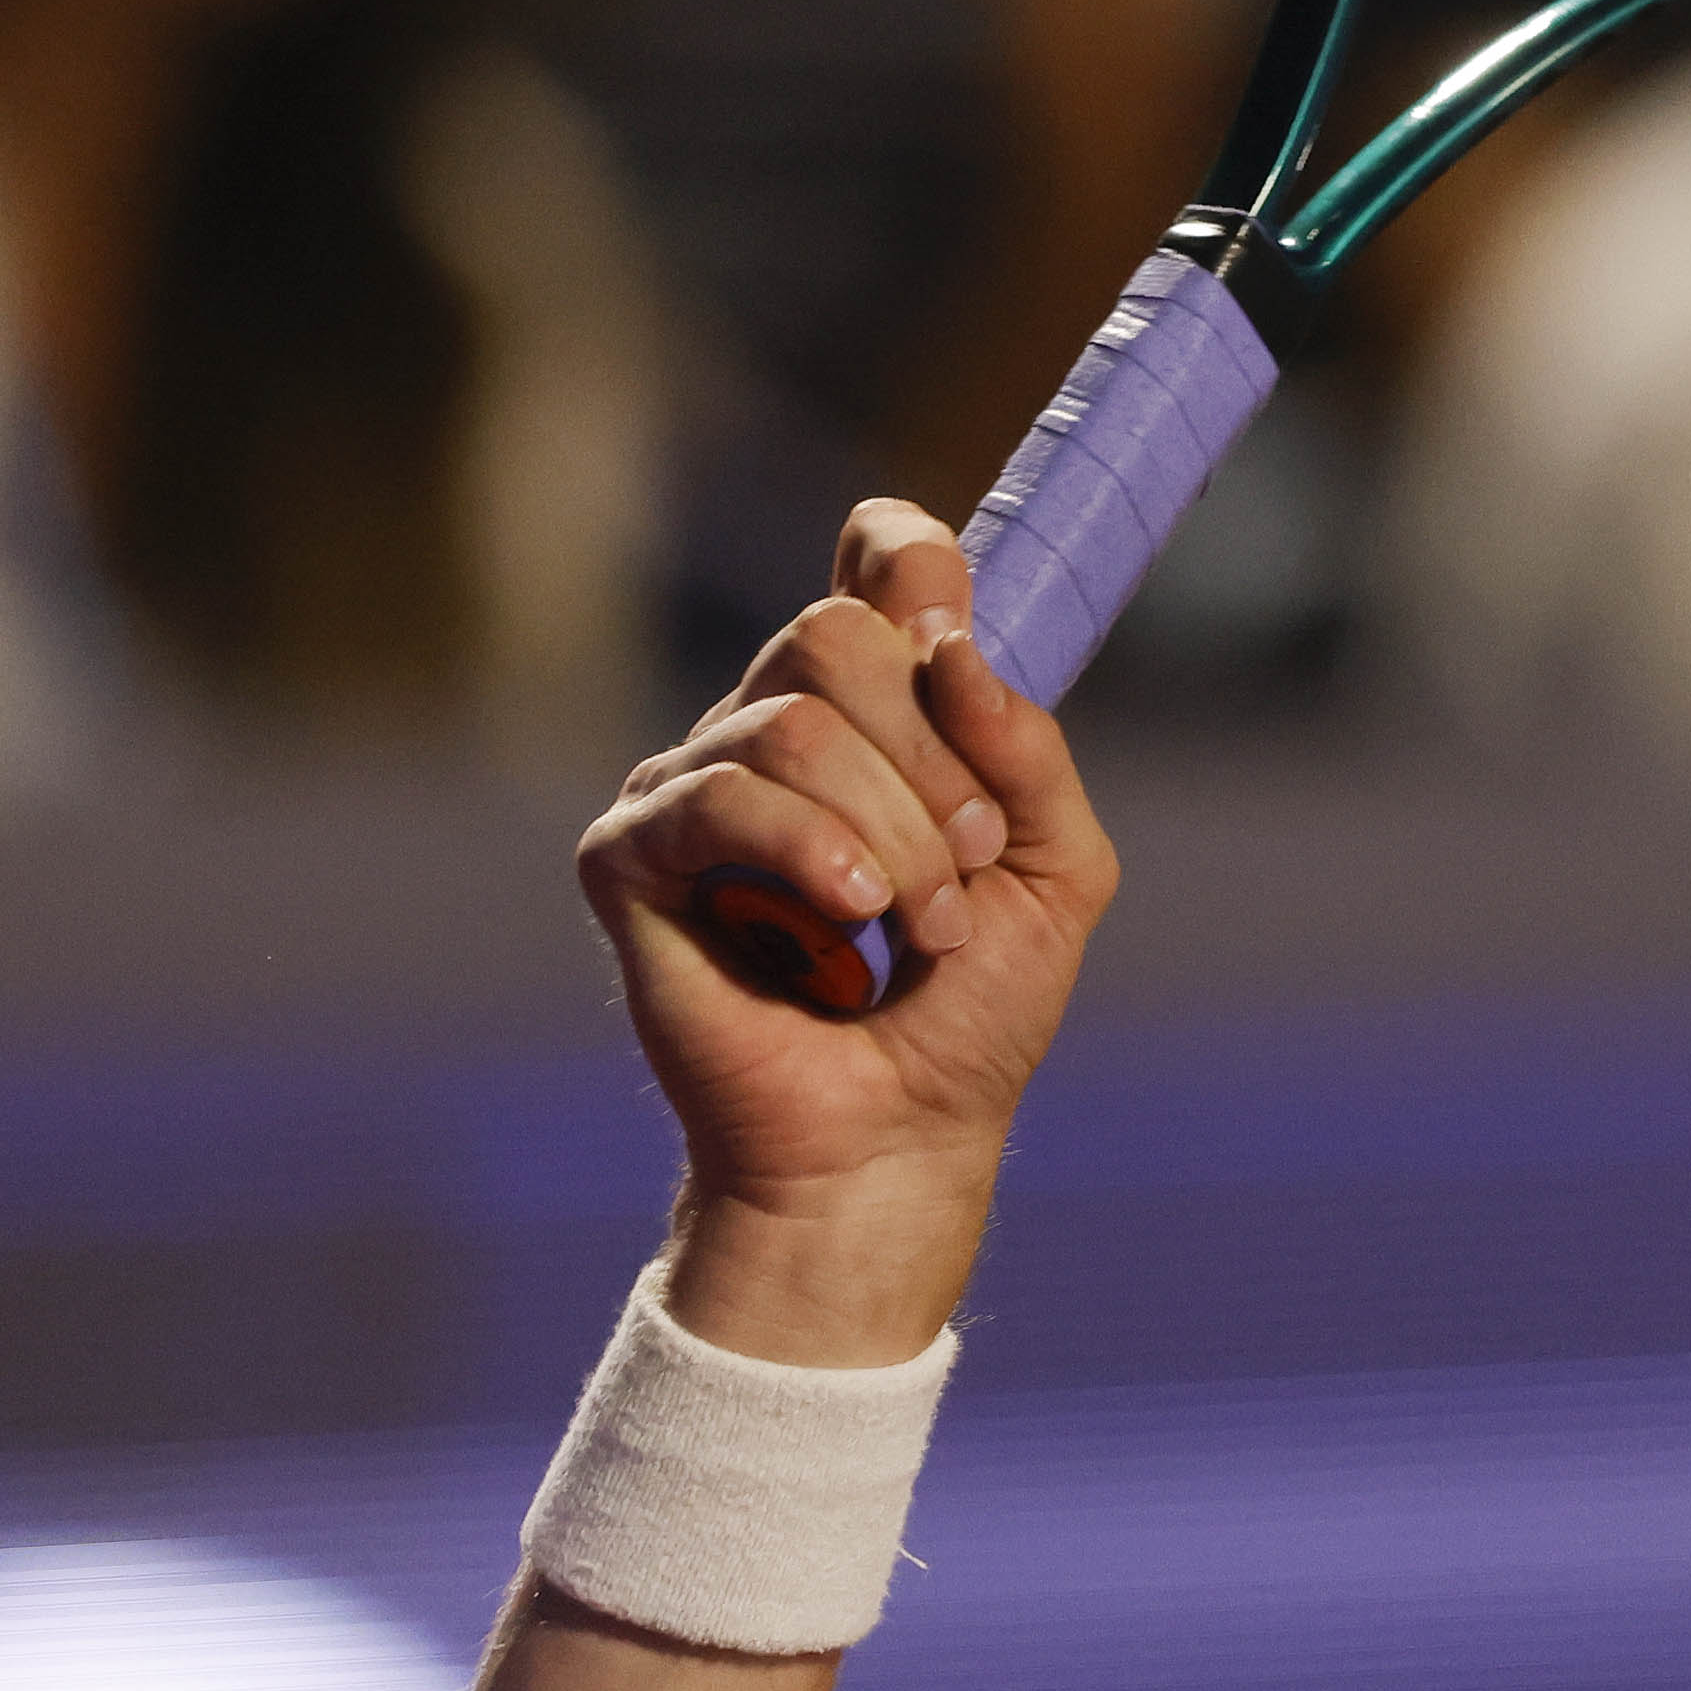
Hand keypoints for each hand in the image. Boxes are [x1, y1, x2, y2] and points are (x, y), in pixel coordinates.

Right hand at [572, 500, 1122, 1363]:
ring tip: (917, 926)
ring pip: (794, 721)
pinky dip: (806, 851)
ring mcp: (696, 785)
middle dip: (933, 756)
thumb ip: (1027, 748)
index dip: (902, 556)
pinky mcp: (630, 855)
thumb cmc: (973, 1007)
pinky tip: (849, 918)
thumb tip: (950, 642)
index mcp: (878, 716)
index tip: (947, 605)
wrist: (899, 1135)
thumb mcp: (1059, 869)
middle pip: (835, 633)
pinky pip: (718, 795)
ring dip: (892, 831)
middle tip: (971, 859)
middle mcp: (775, 728)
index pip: (871, 573)